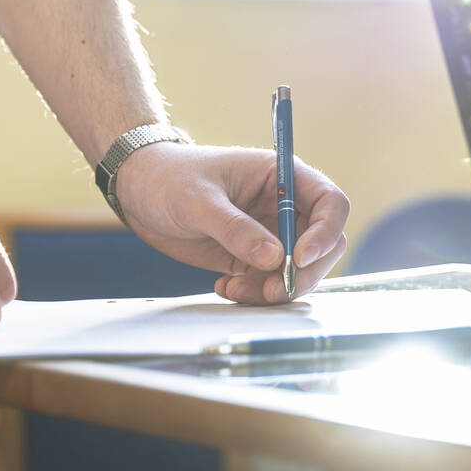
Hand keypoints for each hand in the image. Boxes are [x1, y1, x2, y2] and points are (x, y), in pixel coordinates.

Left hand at [114, 143, 348, 303]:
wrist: (140, 191)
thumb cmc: (169, 178)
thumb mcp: (198, 200)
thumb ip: (236, 228)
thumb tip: (275, 259)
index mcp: (282, 176)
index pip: (330, 203)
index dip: (325, 232)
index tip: (298, 257)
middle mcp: (285, 205)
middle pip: (324, 243)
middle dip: (304, 272)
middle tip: (273, 290)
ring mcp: (270, 233)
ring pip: (298, 270)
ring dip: (276, 289)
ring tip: (234, 292)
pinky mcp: (252, 256)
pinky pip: (270, 282)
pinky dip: (254, 294)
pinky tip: (224, 288)